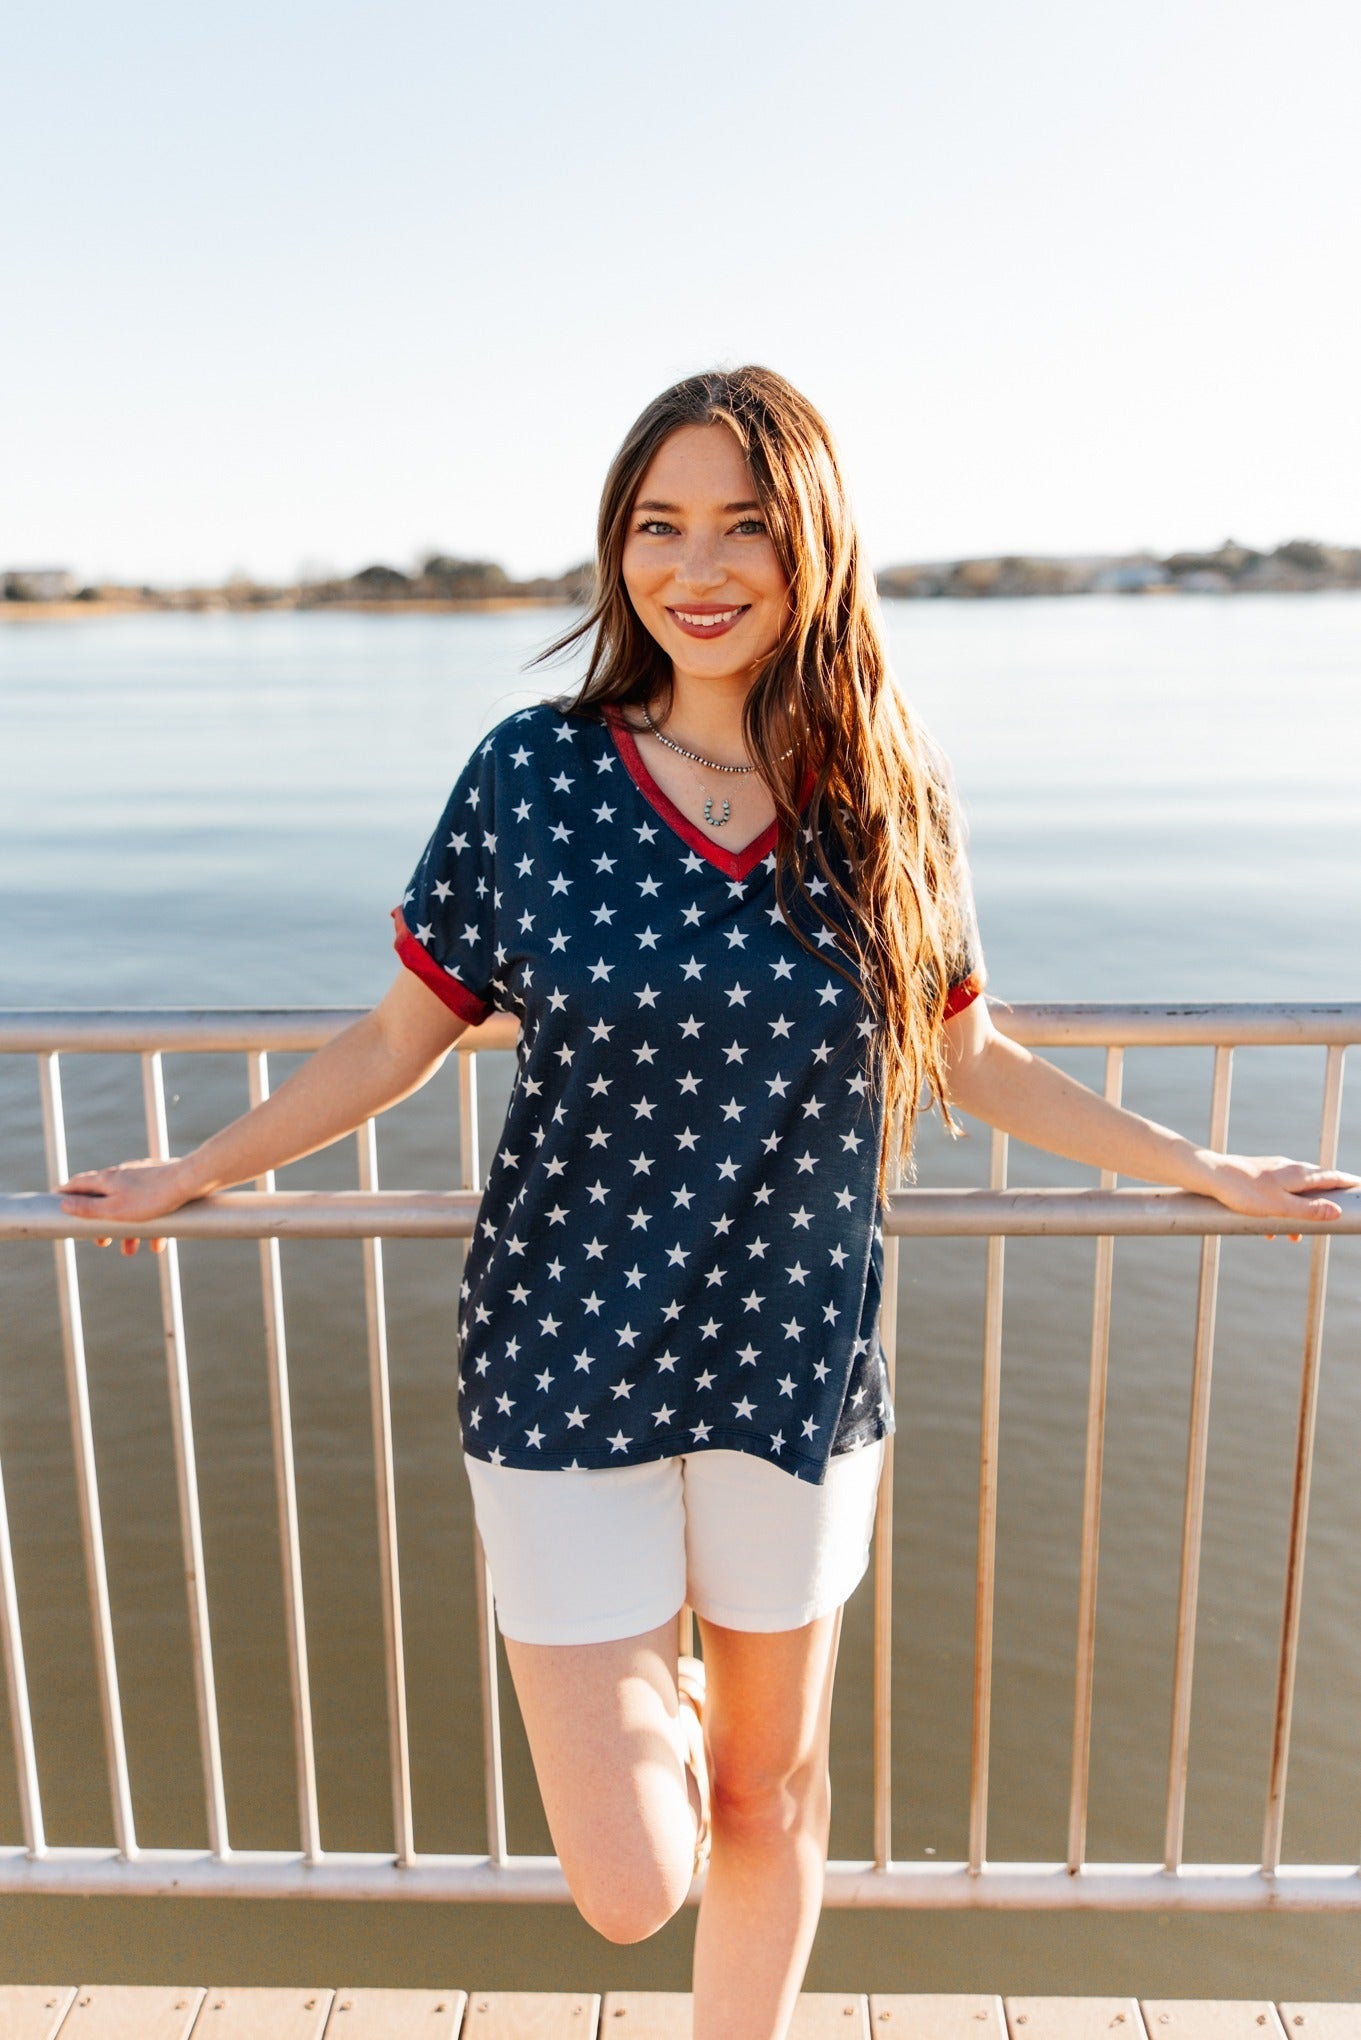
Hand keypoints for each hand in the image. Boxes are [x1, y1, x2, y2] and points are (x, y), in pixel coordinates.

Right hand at [58, 1157, 195, 1255]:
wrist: (191, 1181)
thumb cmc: (152, 1197)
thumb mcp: (114, 1209)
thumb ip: (89, 1208)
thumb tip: (64, 1204)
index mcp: (107, 1179)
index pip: (78, 1183)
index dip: (66, 1194)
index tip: (58, 1203)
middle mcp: (123, 1175)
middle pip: (105, 1200)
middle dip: (102, 1223)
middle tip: (101, 1242)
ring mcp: (143, 1178)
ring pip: (129, 1208)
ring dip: (128, 1231)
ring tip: (131, 1250)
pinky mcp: (161, 1184)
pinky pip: (151, 1209)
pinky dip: (150, 1227)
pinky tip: (158, 1244)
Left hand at [1199, 1153, 1360, 1242]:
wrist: (1212, 1175)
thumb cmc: (1245, 1192)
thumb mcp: (1281, 1207)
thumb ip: (1309, 1210)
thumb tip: (1335, 1212)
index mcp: (1299, 1174)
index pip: (1331, 1177)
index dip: (1347, 1183)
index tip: (1359, 1187)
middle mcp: (1289, 1168)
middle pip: (1315, 1185)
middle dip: (1323, 1204)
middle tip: (1330, 1219)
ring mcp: (1273, 1170)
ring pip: (1294, 1192)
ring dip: (1298, 1213)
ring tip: (1293, 1236)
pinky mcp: (1258, 1175)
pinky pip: (1277, 1194)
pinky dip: (1280, 1210)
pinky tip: (1268, 1227)